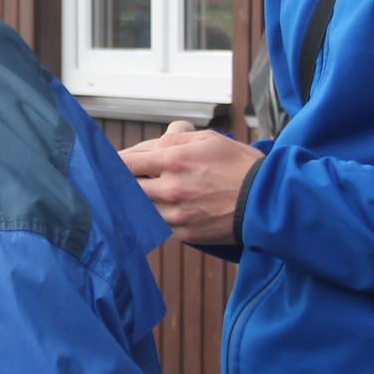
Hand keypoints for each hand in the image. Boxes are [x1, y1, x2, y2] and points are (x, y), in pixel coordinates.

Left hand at [119, 120, 264, 244]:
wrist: (267, 201)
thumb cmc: (239, 165)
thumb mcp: (208, 140)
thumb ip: (175, 139)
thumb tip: (154, 143)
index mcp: (172, 161)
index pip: (124, 162)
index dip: (112, 163)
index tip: (106, 164)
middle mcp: (169, 189)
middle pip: (125, 188)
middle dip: (119, 184)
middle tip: (114, 181)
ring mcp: (175, 215)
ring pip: (139, 208)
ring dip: (137, 201)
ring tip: (139, 195)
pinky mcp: (183, 234)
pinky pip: (157, 224)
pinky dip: (154, 216)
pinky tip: (159, 209)